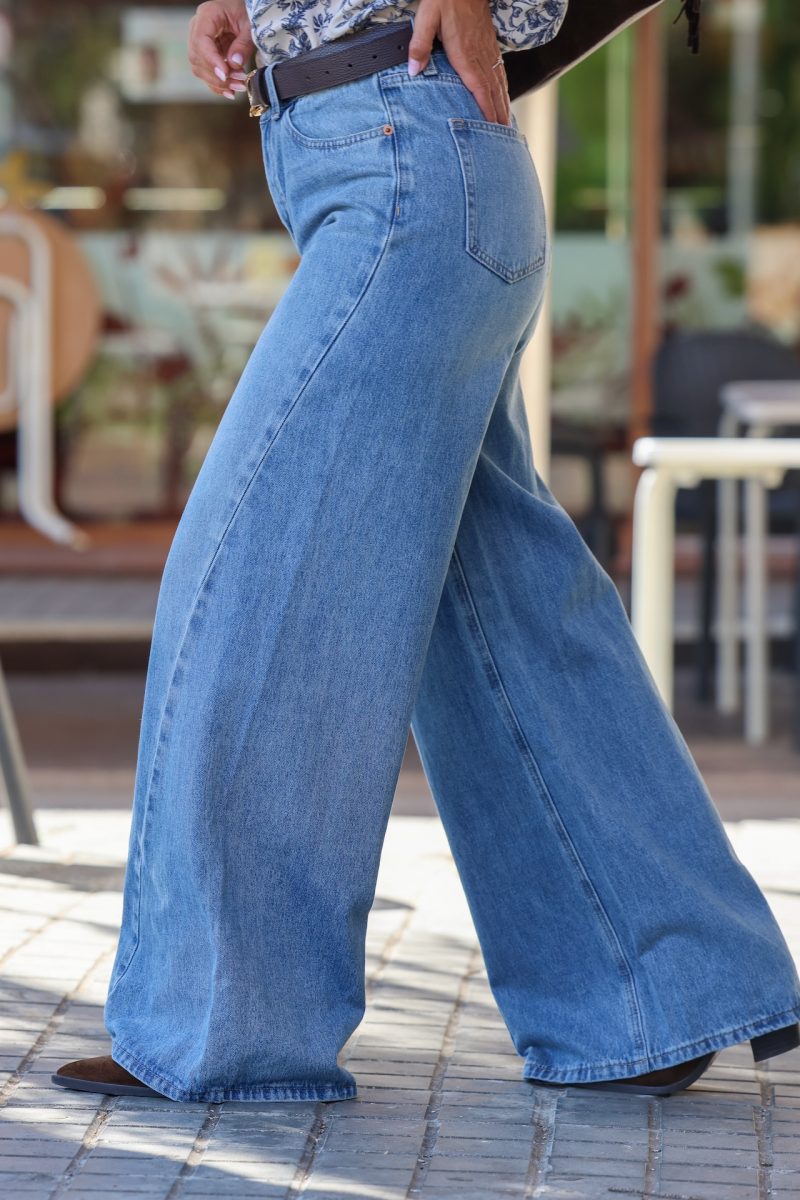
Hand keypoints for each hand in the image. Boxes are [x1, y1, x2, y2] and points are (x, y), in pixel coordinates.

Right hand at [188, 0, 252, 97]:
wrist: (242, 12)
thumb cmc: (245, 13)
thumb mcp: (249, 25)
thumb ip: (243, 43)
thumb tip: (234, 64)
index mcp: (207, 15)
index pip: (201, 41)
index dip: (212, 60)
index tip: (225, 75)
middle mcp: (197, 28)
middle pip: (197, 57)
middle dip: (217, 75)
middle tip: (239, 83)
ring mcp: (198, 42)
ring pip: (199, 68)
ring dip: (218, 83)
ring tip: (239, 86)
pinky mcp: (203, 54)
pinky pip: (204, 72)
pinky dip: (216, 85)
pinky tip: (230, 92)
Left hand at [408, 0, 510, 126]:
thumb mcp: (426, 18)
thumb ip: (420, 45)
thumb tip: (413, 71)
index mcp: (464, 52)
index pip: (478, 87)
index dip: (485, 108)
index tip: (491, 126)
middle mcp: (479, 54)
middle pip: (492, 89)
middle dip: (498, 113)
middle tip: (503, 134)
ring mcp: (486, 49)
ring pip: (498, 81)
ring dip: (503, 102)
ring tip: (506, 122)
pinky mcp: (489, 43)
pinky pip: (499, 69)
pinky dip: (503, 85)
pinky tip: (503, 94)